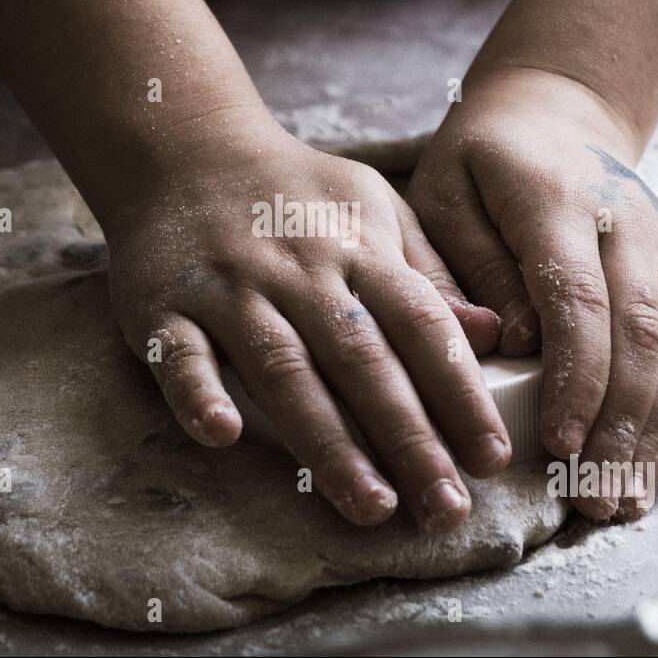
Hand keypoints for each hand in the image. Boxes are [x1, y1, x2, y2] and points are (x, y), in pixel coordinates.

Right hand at [102, 114, 509, 530]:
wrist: (183, 149)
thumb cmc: (294, 193)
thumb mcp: (374, 211)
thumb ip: (429, 274)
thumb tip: (493, 336)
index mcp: (358, 249)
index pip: (421, 326)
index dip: (460, 394)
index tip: (492, 459)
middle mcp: (299, 271)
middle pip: (362, 361)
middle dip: (409, 438)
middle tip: (446, 509)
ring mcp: (230, 289)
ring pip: (284, 369)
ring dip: (328, 441)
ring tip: (370, 506)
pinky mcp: (164, 306)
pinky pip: (180, 353)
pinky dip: (198, 393)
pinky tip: (223, 435)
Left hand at [406, 68, 657, 519]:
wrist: (554, 109)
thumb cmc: (481, 161)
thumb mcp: (444, 193)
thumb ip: (468, 264)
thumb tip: (515, 345)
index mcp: (559, 201)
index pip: (578, 300)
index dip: (576, 378)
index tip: (559, 444)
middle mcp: (627, 224)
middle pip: (637, 334)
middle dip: (619, 424)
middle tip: (595, 499)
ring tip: (631, 497)